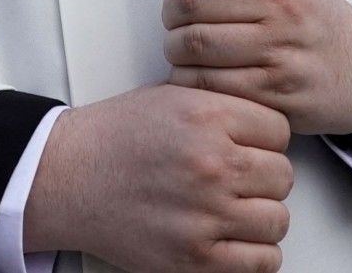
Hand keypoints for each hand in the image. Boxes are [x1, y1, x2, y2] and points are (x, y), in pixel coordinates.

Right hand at [24, 83, 292, 272]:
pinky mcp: (196, 257)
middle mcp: (211, 163)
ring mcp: (206, 214)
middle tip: (238, 178)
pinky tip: (231, 237)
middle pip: (283, 175)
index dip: (265, 139)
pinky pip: (263, 261)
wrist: (68, 177)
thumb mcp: (172, 95)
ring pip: (277, 219)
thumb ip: (222, 106)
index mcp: (208, 116)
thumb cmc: (114, 138)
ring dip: (260, 216)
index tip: (249, 146)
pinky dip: (254, 253)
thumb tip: (266, 127)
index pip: (280, 130)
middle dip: (264, 177)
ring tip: (234, 208)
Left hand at [164, 0, 351, 134]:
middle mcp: (283, 5)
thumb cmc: (311, 15)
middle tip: (175, 16)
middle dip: (171, 8)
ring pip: (195, 44)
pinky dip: (188, 79)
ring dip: (175, 46)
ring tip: (182, 46)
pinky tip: (194, 73)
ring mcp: (279, 51)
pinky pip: (207, 83)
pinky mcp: (274, 93)